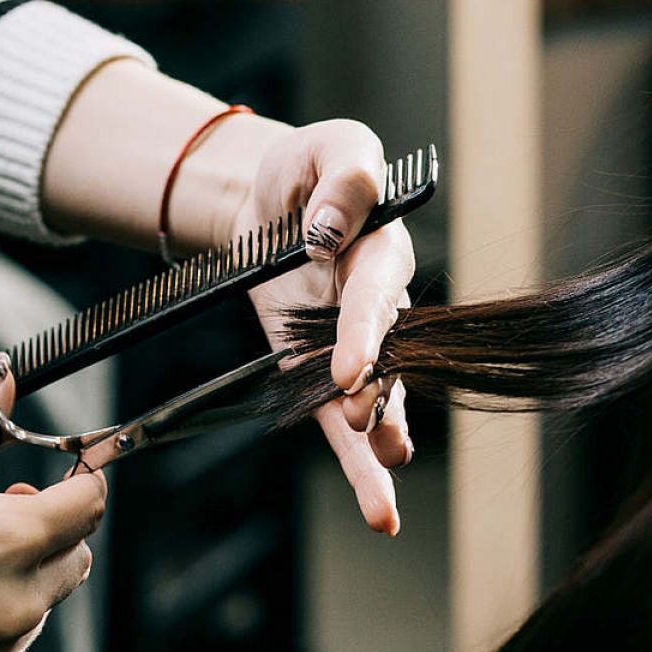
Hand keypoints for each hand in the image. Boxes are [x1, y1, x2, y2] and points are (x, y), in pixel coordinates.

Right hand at [0, 355, 105, 651]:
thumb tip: (3, 377)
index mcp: (10, 539)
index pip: (90, 505)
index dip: (81, 481)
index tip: (63, 475)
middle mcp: (14, 601)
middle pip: (77, 555)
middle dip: (52, 529)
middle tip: (0, 509)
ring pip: (45, 603)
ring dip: (24, 577)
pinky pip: (6, 645)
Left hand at [238, 120, 415, 534]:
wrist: (265, 198)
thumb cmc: (303, 167)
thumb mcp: (329, 146)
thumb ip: (343, 178)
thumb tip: (329, 234)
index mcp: (381, 251)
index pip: (374, 295)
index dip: (364, 332)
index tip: (350, 368)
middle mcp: (377, 306)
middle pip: (387, 358)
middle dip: (378, 393)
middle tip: (361, 417)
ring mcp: (351, 345)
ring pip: (375, 400)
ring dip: (379, 440)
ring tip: (383, 482)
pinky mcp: (319, 370)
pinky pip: (337, 420)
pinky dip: (357, 462)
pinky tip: (377, 506)